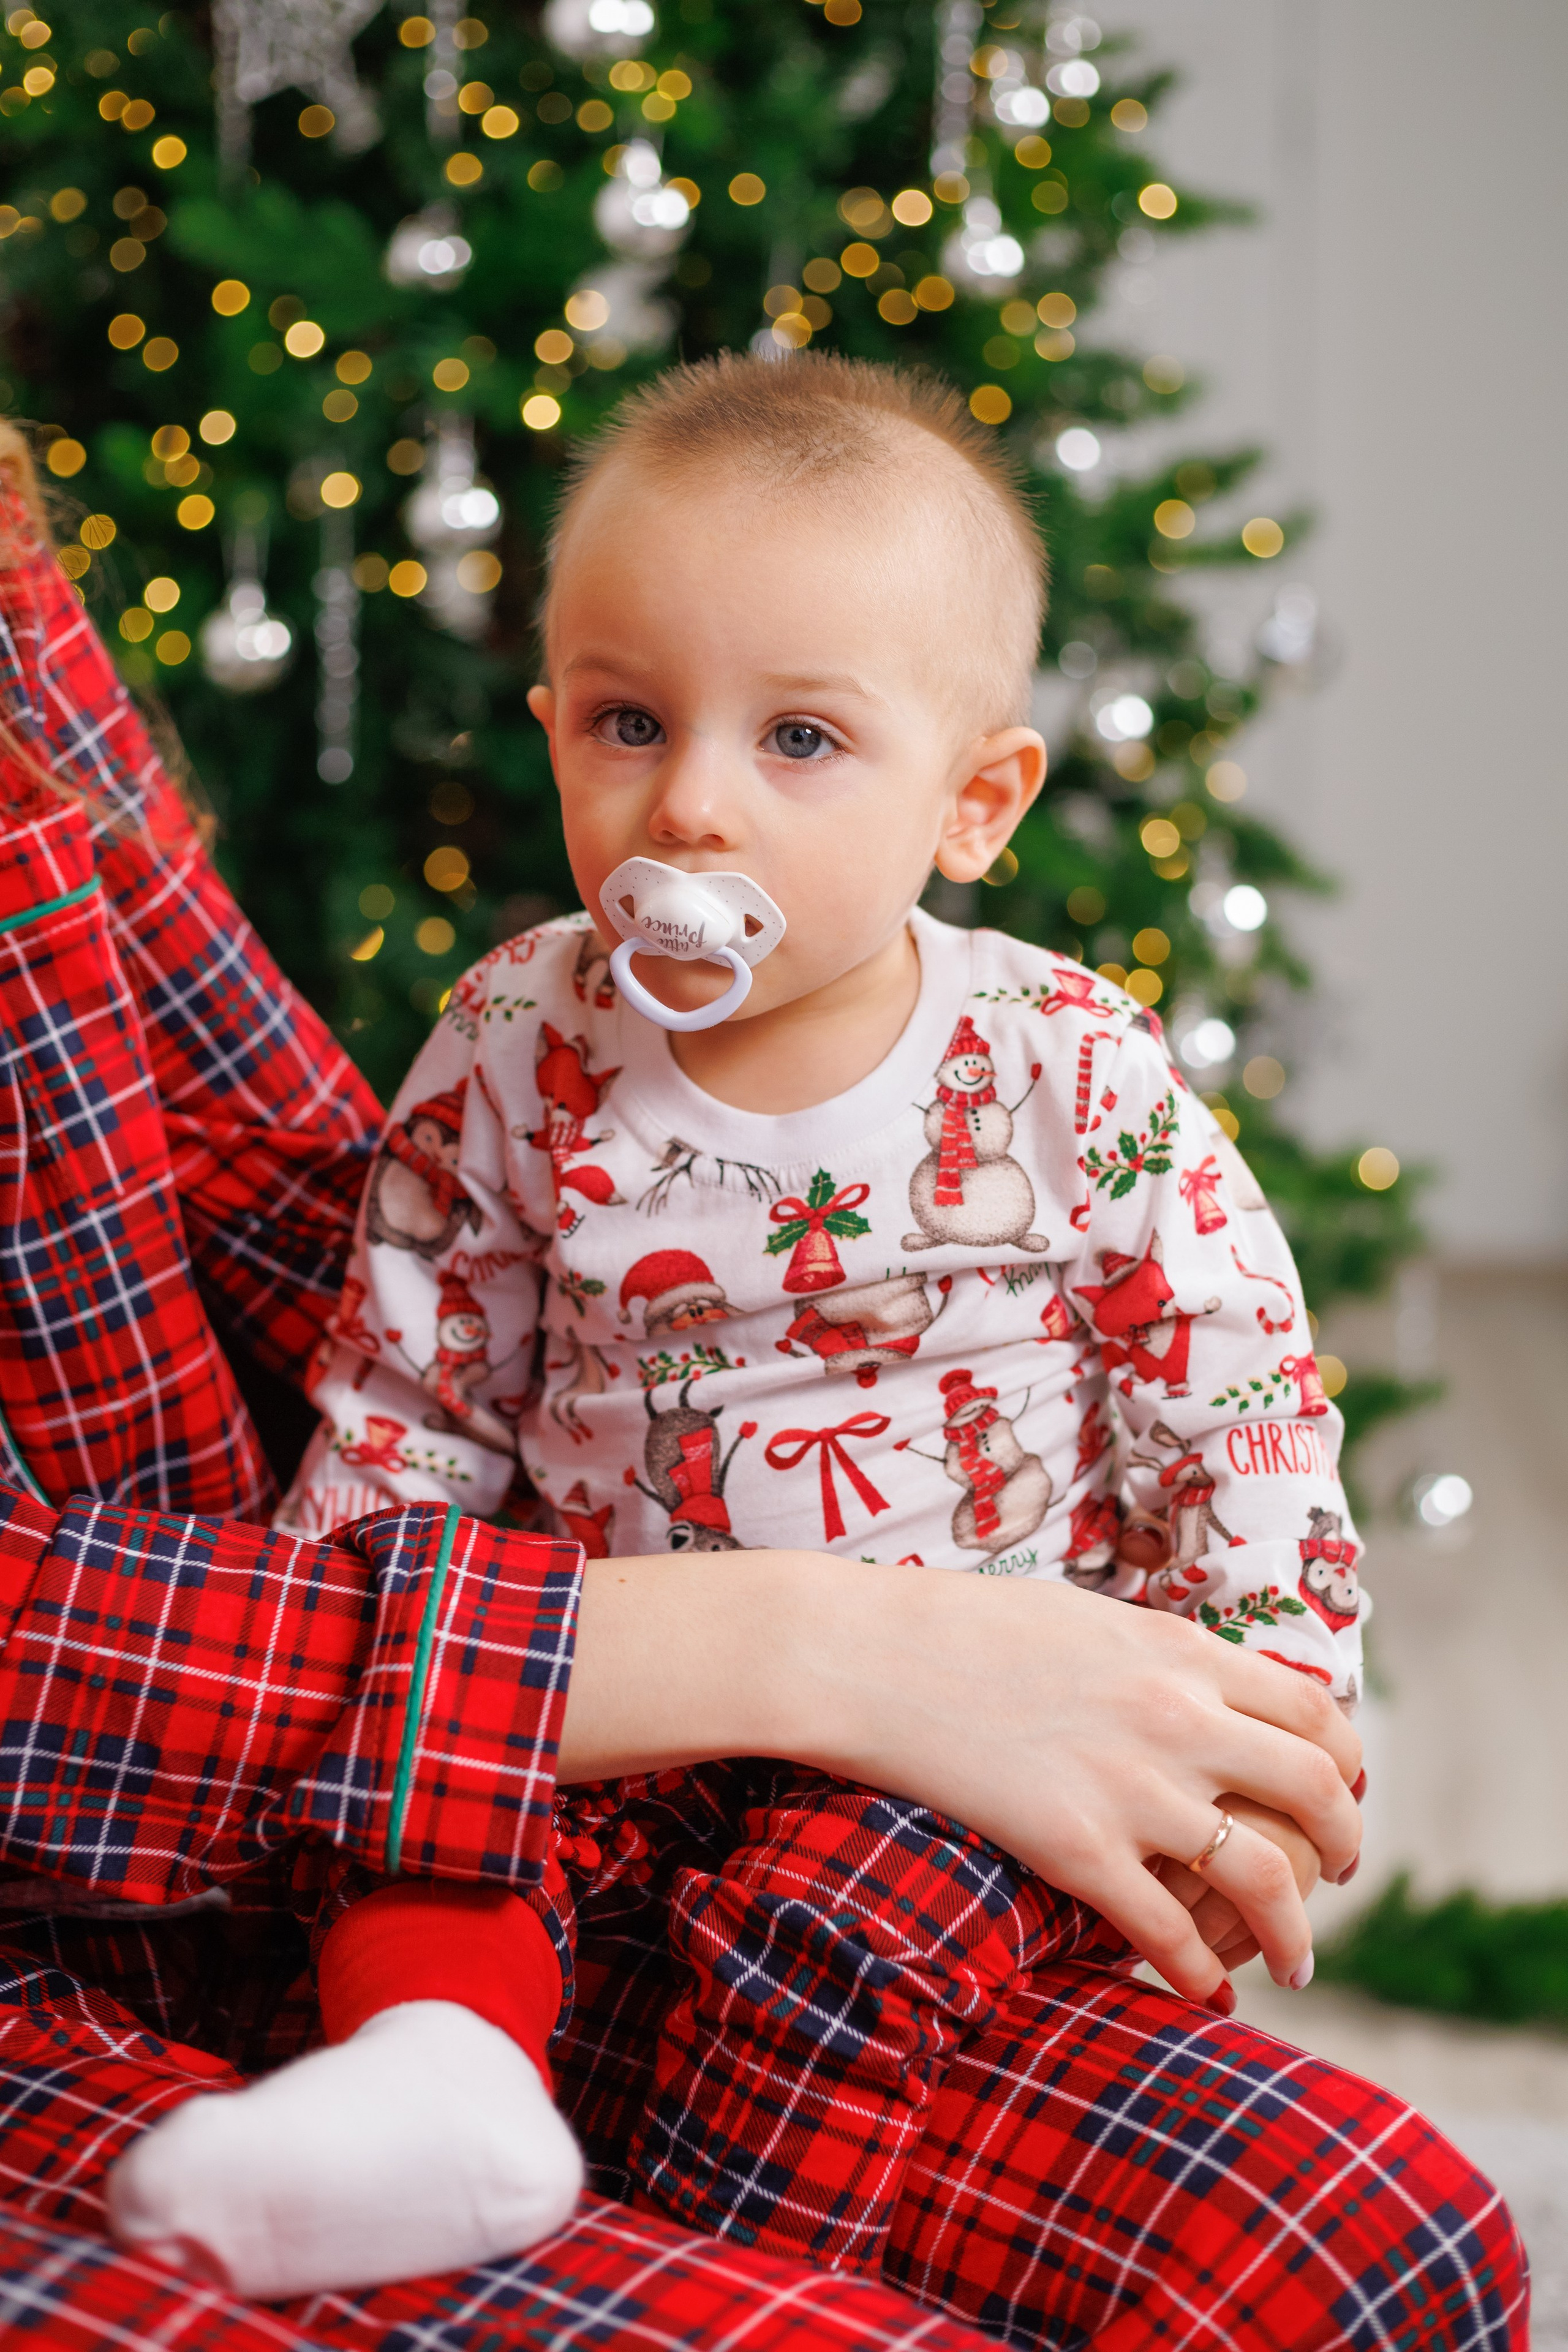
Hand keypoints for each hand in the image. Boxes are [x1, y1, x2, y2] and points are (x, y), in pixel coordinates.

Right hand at [563, 1553, 1361, 2009]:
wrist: (862, 1653)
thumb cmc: (956, 1625)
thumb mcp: (1081, 1615)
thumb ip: (1151, 1655)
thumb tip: (1193, 1687)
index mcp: (1178, 1649)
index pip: (1311, 1706)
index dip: (1344, 1760)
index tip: (1341, 1790)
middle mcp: (1176, 1714)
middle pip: (1316, 1788)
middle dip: (1345, 1843)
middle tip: (1340, 1875)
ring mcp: (1130, 1785)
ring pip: (1264, 1874)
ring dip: (1295, 1930)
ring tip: (1297, 1963)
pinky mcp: (1075, 1847)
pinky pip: (1167, 1932)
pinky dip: (1198, 1976)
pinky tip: (1204, 1998)